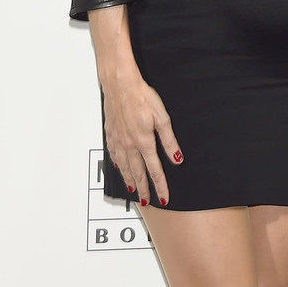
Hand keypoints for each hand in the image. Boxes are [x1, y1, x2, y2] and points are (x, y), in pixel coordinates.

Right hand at [102, 68, 182, 205]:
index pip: (154, 170)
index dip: (160, 186)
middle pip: (137, 173)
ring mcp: (118, 140)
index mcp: (144, 142)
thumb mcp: (162, 118)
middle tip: (146, 202)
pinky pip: (114, 154)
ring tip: (132, 191)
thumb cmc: (142, 97)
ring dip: (129, 180)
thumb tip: (177, 159)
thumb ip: (169, 141)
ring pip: (124, 167)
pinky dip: (117, 164)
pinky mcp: (111, 133)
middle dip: (143, 189)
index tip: (164, 198)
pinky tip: (119, 168)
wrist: (120, 85)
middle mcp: (129, 145)